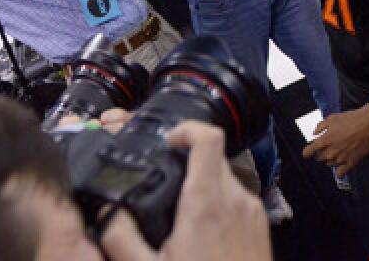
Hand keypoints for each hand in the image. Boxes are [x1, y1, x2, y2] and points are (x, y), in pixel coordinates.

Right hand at [100, 122, 271, 260]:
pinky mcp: (260, 225)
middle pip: (213, 158)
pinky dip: (216, 204)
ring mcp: (252, 211)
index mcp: (207, 202)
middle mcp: (235, 199)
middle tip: (161, 180)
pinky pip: (236, 200)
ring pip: (225, 180)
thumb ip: (121, 238)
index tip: (168, 140)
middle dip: (186, 163)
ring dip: (201, 186)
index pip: (208, 138)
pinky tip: (197, 233)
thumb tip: (108, 214)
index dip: (186, 129)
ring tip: (176, 214)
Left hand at [302, 103, 368, 173]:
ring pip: (329, 164)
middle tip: (329, 145)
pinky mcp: (351, 163)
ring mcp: (340, 159)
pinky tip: (343, 164)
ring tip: (340, 151)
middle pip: (319, 159)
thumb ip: (320, 127)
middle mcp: (330, 152)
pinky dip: (340, 170)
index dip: (308, 151)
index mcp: (323, 141)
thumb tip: (314, 134)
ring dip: (331, 159)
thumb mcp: (332, 118)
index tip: (310, 150)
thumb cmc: (351, 119)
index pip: (307, 153)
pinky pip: (340, 173)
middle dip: (321, 152)